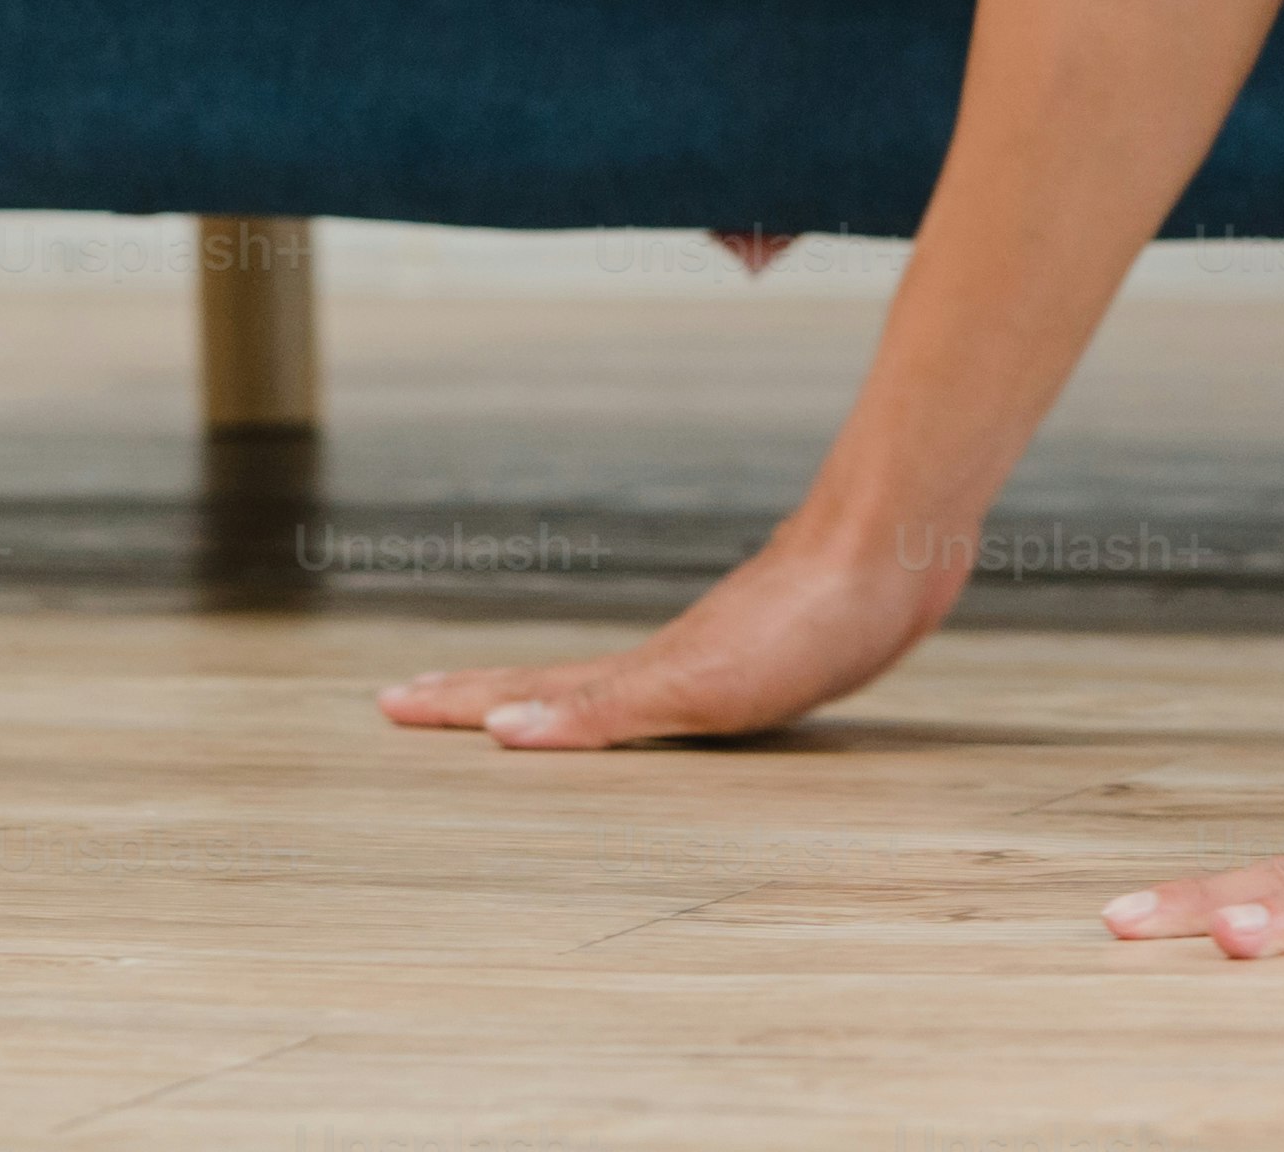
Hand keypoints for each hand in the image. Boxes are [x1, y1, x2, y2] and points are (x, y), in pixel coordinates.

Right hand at [374, 510, 962, 750]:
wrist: (896, 548)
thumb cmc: (810, 620)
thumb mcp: (701, 686)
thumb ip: (605, 711)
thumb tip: (504, 736)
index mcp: (641, 675)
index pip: (525, 694)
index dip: (460, 705)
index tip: (388, 703)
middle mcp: (664, 660)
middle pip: (550, 681)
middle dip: (477, 697)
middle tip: (408, 698)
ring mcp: (712, 649)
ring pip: (609, 678)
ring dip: (550, 694)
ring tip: (508, 705)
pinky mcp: (767, 648)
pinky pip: (673, 678)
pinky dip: (636, 691)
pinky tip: (656, 691)